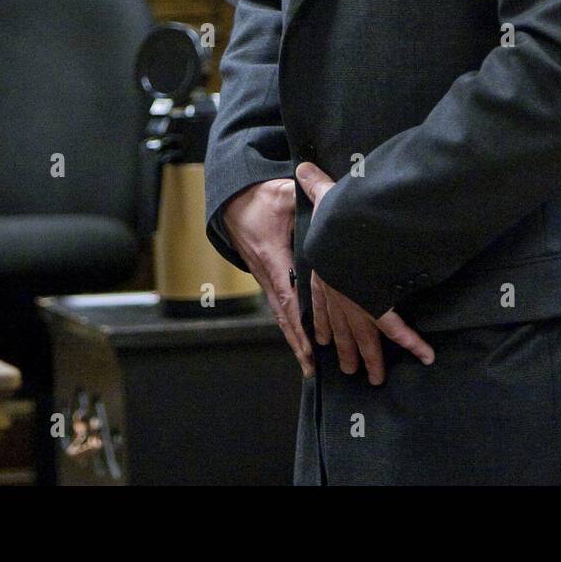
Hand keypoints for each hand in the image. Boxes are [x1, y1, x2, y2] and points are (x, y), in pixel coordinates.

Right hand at [221, 178, 313, 377]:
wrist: (234, 201)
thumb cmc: (259, 198)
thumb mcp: (283, 194)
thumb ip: (306, 198)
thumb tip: (326, 201)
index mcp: (272, 256)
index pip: (288, 295)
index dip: (299, 322)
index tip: (311, 343)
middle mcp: (266, 273)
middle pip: (283, 315)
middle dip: (297, 342)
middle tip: (311, 367)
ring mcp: (264, 277)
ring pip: (279, 314)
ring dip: (293, 339)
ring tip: (307, 364)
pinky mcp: (267, 276)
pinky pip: (279, 304)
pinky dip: (289, 324)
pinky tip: (300, 338)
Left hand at [296, 161, 434, 384]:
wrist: (348, 232)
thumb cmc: (337, 216)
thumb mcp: (325, 198)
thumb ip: (317, 187)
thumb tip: (303, 166)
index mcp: (324, 271)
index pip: (320, 301)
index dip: (323, 323)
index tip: (325, 340)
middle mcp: (339, 292)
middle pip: (342, 326)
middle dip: (347, 349)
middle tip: (350, 369)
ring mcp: (359, 301)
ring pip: (364, 335)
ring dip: (369, 357)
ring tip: (373, 378)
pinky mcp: (380, 303)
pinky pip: (397, 327)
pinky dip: (412, 342)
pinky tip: (425, 356)